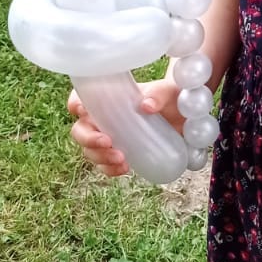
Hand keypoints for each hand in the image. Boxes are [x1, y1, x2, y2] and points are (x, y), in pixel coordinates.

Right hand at [67, 78, 181, 176]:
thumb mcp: (168, 91)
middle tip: (108, 142)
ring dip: (100, 158)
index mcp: (110, 97)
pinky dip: (110, 170)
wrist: (185, 119)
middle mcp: (105, 118)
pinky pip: (104, 166)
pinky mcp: (119, 153)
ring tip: (122, 159)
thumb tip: (146, 106)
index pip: (81, 98)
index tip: (83, 112)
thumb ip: (158, 94)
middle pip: (80, 130)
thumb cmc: (172, 98)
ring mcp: (110, 137)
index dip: (76, 104)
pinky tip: (124, 168)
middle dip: (89, 139)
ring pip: (89, 151)